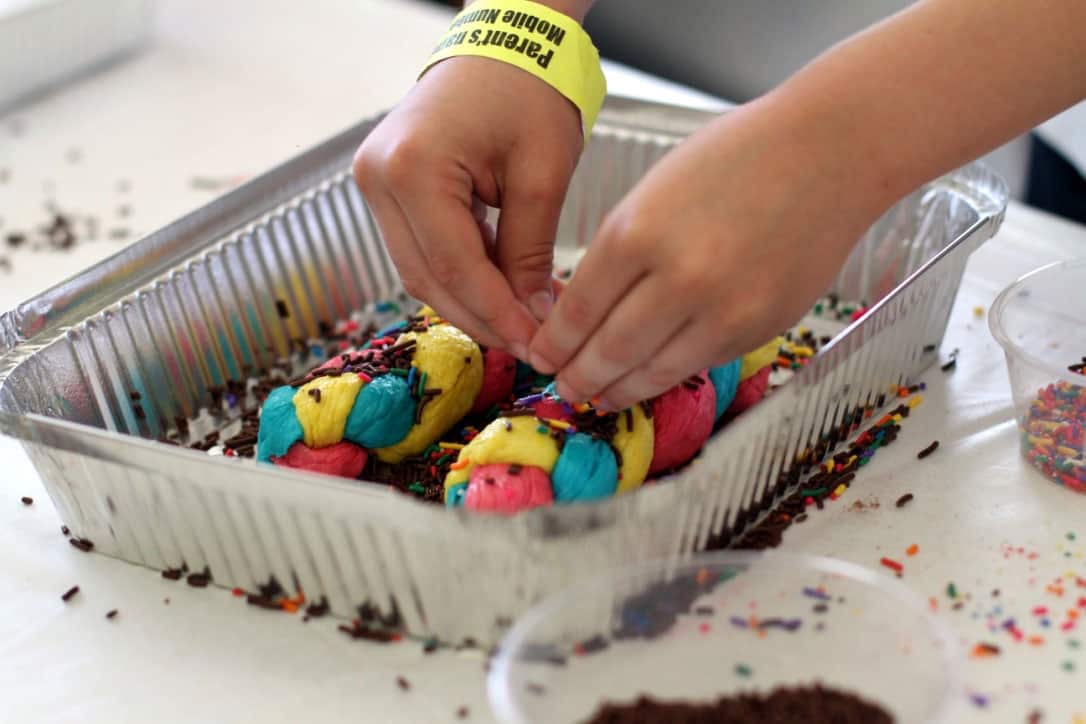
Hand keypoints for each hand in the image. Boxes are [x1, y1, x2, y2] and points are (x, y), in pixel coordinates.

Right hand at [353, 56, 583, 358]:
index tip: (535, 345)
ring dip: (469, 301)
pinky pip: (420, 249)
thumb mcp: (542, 174)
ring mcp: (375, 183)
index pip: (455, 267)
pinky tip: (498, 288)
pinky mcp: (387, 188)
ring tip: (519, 320)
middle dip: (481, 317)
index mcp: (413, 168)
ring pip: (420, 271)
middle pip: (428, 278)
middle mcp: (379, 179)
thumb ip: (531, 253)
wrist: (502, 47)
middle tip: (529, 343)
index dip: (496, 314)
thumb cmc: (527, 93)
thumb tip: (533, 318)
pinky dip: (459, 274)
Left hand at [528, 98, 896, 408]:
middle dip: (578, 375)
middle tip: (563, 387)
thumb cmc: (738, 156)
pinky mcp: (758, 327)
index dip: (554, 342)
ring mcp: (721, 308)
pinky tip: (647, 379)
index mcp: (637, 231)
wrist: (829, 151)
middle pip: (608, 349)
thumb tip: (586, 308)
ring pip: (652, 370)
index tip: (542, 354)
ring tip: (597, 396)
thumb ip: (621, 249)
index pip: (579, 309)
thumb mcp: (655, 190)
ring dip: (617, 389)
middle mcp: (677, 276)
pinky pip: (697, 364)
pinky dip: (665, 376)